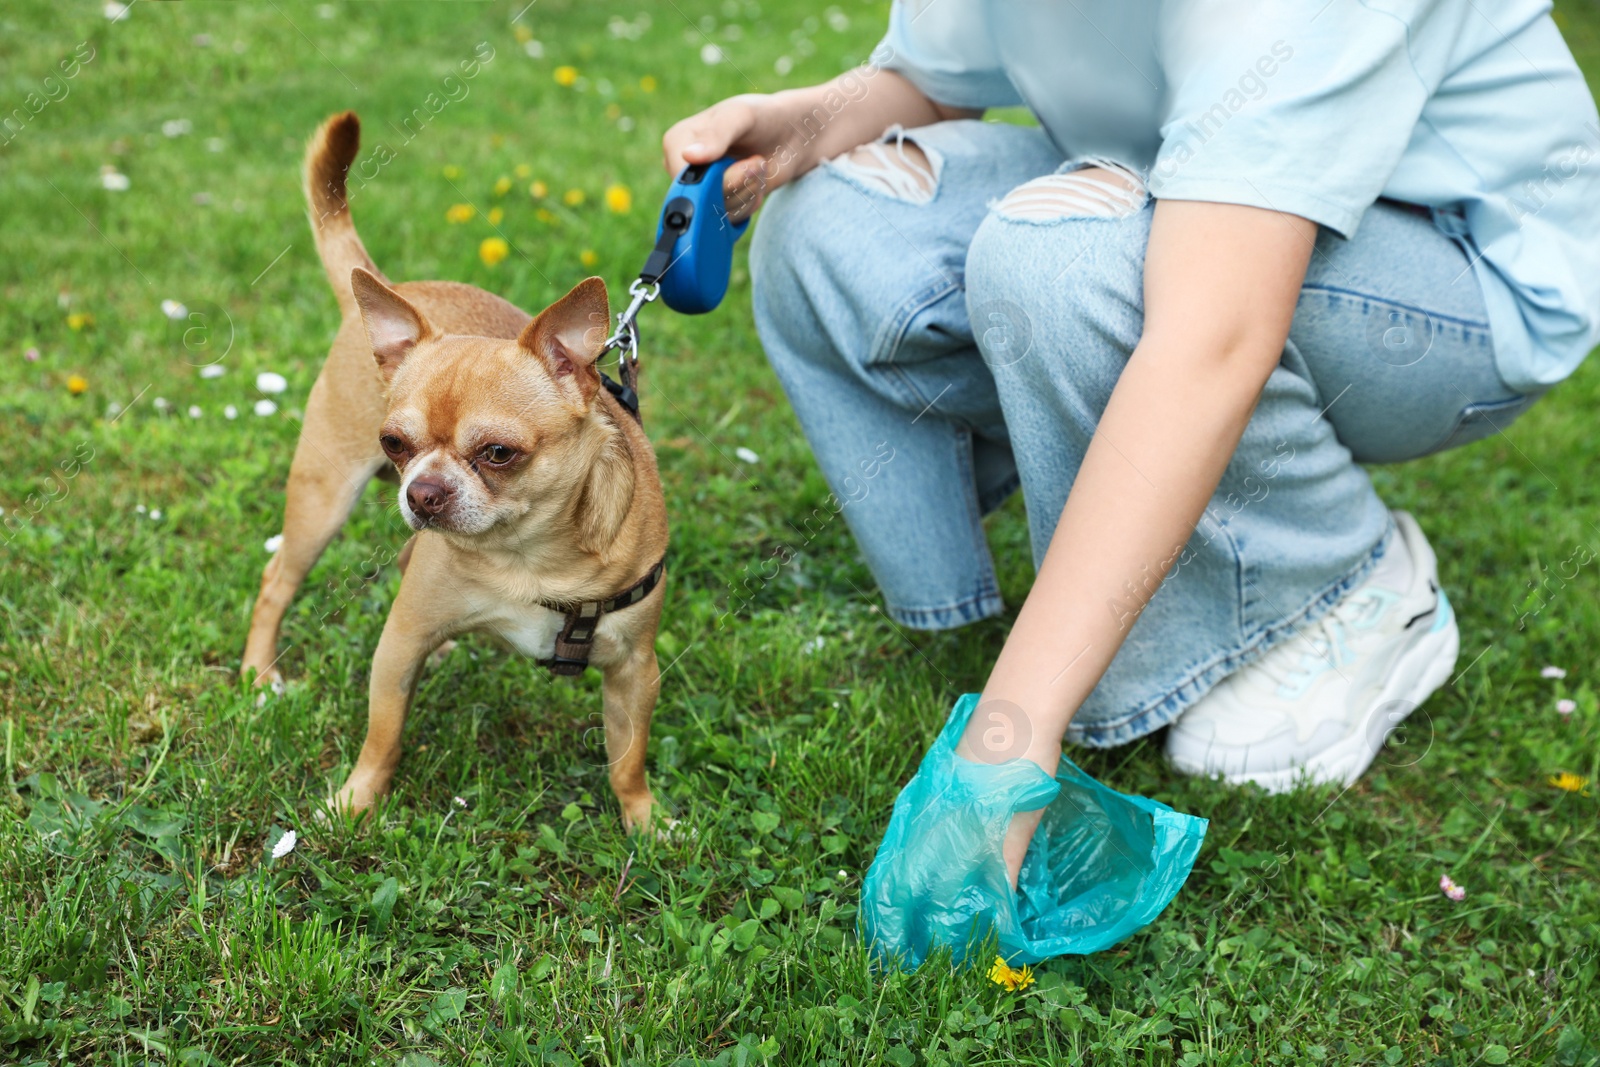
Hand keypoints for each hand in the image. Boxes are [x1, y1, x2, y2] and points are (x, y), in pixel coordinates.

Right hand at [662, 94, 783, 223]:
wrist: (790, 134)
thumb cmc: (762, 117)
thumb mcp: (740, 116)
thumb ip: (716, 135)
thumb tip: (687, 156)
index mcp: (677, 142)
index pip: (684, 179)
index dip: (718, 179)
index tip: (748, 163)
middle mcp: (683, 169)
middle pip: (702, 199)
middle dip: (739, 185)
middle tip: (757, 162)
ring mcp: (700, 189)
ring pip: (719, 211)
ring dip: (748, 192)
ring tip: (757, 166)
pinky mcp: (718, 204)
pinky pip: (731, 219)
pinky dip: (751, 203)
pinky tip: (757, 181)